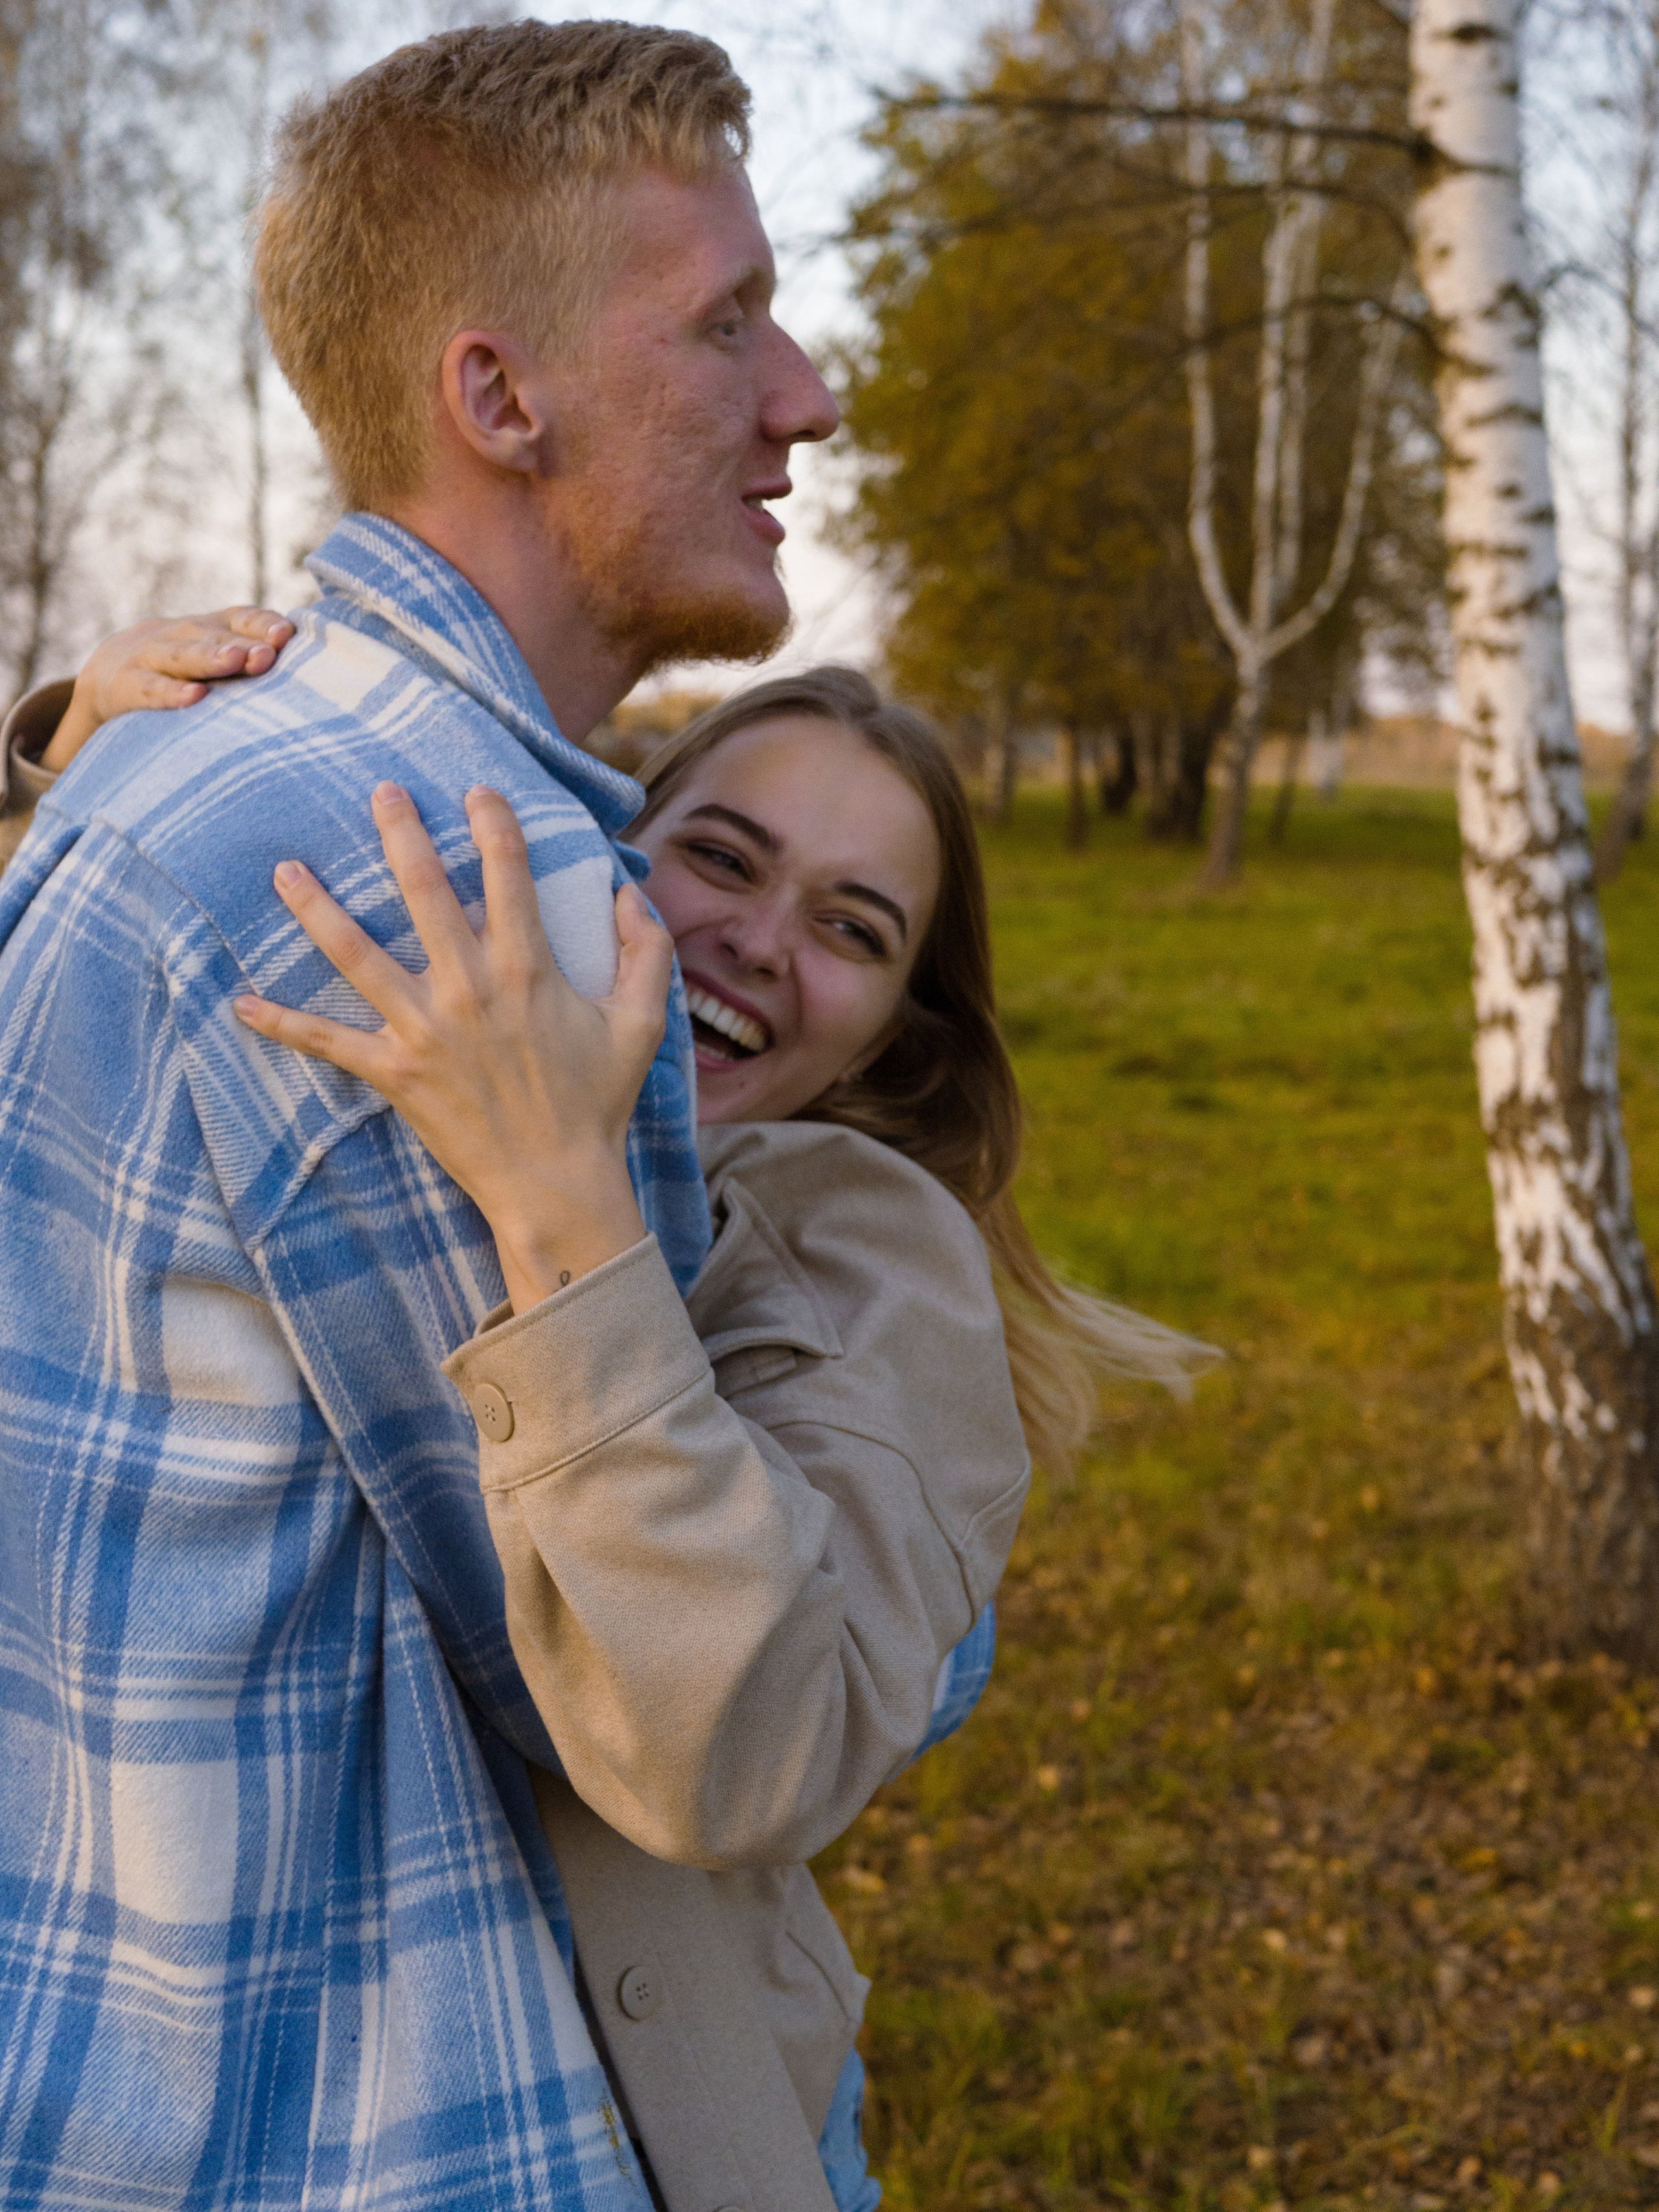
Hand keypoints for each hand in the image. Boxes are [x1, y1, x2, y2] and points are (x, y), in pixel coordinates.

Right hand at [44, 607, 295, 770]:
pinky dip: (170, 693)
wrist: (109, 676)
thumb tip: (323, 674)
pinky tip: (194, 699)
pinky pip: (149, 689)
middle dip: (243, 643)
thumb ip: (253, 660)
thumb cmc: (185, 673)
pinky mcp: (125, 686)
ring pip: (181, 656)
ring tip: (234, 661)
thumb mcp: (213, 659)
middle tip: (268, 653)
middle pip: (214, 636)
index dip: (262, 624)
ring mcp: (149, 658)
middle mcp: (182, 636)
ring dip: (209, 658)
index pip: (240, 618)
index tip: (287, 635)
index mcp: (210, 629)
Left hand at [233, 782, 674, 1313]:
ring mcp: (425, 1031)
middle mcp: (470, 989)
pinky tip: (242, 1003)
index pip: (508, 876)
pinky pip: (329, 1043)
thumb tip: (629, 893)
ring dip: (317, 910)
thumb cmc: (598, 1104)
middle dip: (402, 835)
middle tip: (381, 791)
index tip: (477, 790)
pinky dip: (284, 1024)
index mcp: (528, 970)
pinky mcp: (396, 1073)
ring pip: (358, 955)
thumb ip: (644, 953)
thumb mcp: (641, 1024)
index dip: (494, 825)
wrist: (556, 1185)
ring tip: (285, 869)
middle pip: (425, 894)